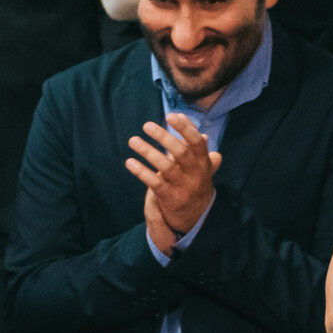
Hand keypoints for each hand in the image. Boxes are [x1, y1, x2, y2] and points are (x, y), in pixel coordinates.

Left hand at [125, 115, 221, 250]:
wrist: (196, 216)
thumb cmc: (194, 181)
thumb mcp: (198, 162)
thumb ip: (190, 140)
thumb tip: (182, 116)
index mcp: (203, 162)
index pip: (197, 142)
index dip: (185, 128)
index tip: (170, 116)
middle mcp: (195, 173)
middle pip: (181, 152)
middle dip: (164, 137)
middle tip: (146, 125)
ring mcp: (183, 186)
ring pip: (166, 167)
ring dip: (148, 152)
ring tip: (133, 141)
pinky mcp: (170, 198)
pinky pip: (155, 183)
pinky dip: (142, 172)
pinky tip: (129, 162)